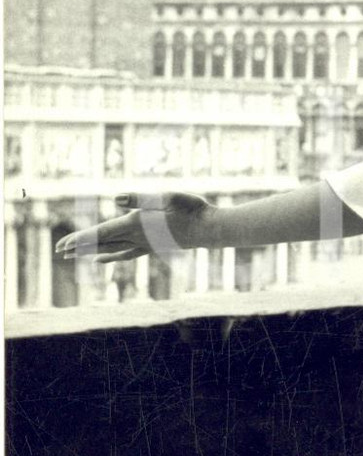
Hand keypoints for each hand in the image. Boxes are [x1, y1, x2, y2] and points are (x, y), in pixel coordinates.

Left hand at [55, 192, 216, 263]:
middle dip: (79, 247)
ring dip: (90, 252)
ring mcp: (144, 244)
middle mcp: (137, 237)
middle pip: (102, 243)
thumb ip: (140, 198)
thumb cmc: (192, 210)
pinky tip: (101, 258)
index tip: (63, 245)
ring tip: (73, 257)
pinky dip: (110, 256)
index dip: (81, 238)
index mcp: (136, 223)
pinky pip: (124, 253)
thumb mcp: (168, 197)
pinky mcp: (152, 246)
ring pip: (110, 250)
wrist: (211, 229)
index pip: (102, 232)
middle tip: (59, 251)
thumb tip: (115, 199)